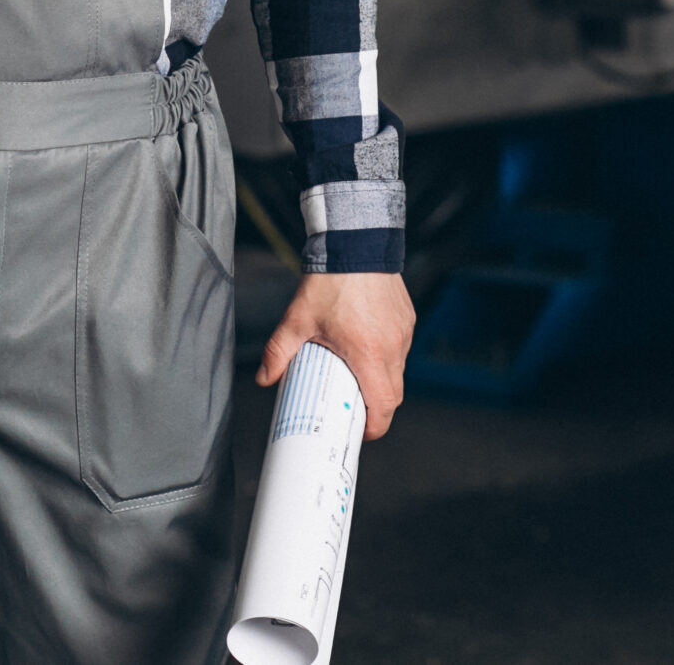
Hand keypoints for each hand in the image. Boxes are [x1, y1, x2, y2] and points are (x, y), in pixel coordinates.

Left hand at [257, 271, 414, 439]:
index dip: (373, 427)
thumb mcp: (297, 320)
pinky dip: (387, 357)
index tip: (359, 431)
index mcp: (368, 354)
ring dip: (382, 381)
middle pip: (393, 395)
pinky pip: (402, 349)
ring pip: (399, 372)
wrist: (355, 242)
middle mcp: (393, 347)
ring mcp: (403, 332)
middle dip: (376, 408)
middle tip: (353, 408)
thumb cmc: (331, 281)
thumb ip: (279, 352)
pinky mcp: (407, 319)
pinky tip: (366, 348)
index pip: (383, 407)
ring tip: (356, 377)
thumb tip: (265, 378)